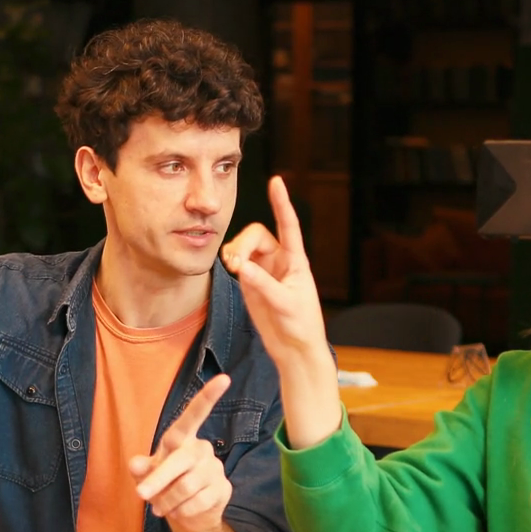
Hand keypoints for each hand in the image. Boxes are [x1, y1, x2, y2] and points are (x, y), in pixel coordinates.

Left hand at [130, 374, 234, 531]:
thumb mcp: (147, 476)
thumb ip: (141, 469)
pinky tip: (179, 511)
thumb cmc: (165, 486)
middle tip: (140, 494)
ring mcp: (214, 469)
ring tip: (161, 508)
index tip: (224, 378)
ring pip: (186, 486)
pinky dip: (181, 511)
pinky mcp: (222, 488)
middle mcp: (202, 449)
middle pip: (180, 461)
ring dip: (167, 501)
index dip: (208, 397)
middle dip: (157, 480)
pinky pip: (197, 502)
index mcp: (183, 439)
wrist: (188, 516)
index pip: (194, 415)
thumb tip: (135, 463)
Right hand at [220, 177, 326, 358]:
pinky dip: (230, 262)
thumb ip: (263, 285)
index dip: (281, 203)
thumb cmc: (300, 326)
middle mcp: (279, 261)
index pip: (289, 225)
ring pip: (243, 247)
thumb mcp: (285, 304)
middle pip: (256, 235)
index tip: (276, 181)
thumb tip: (241, 267)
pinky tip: (230, 270)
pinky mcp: (251, 282)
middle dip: (242, 244)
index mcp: (296, 261)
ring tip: (232, 267)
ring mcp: (264, 270)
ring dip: (234, 252)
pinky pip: (237, 262)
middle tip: (234, 264)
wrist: (293, 349)